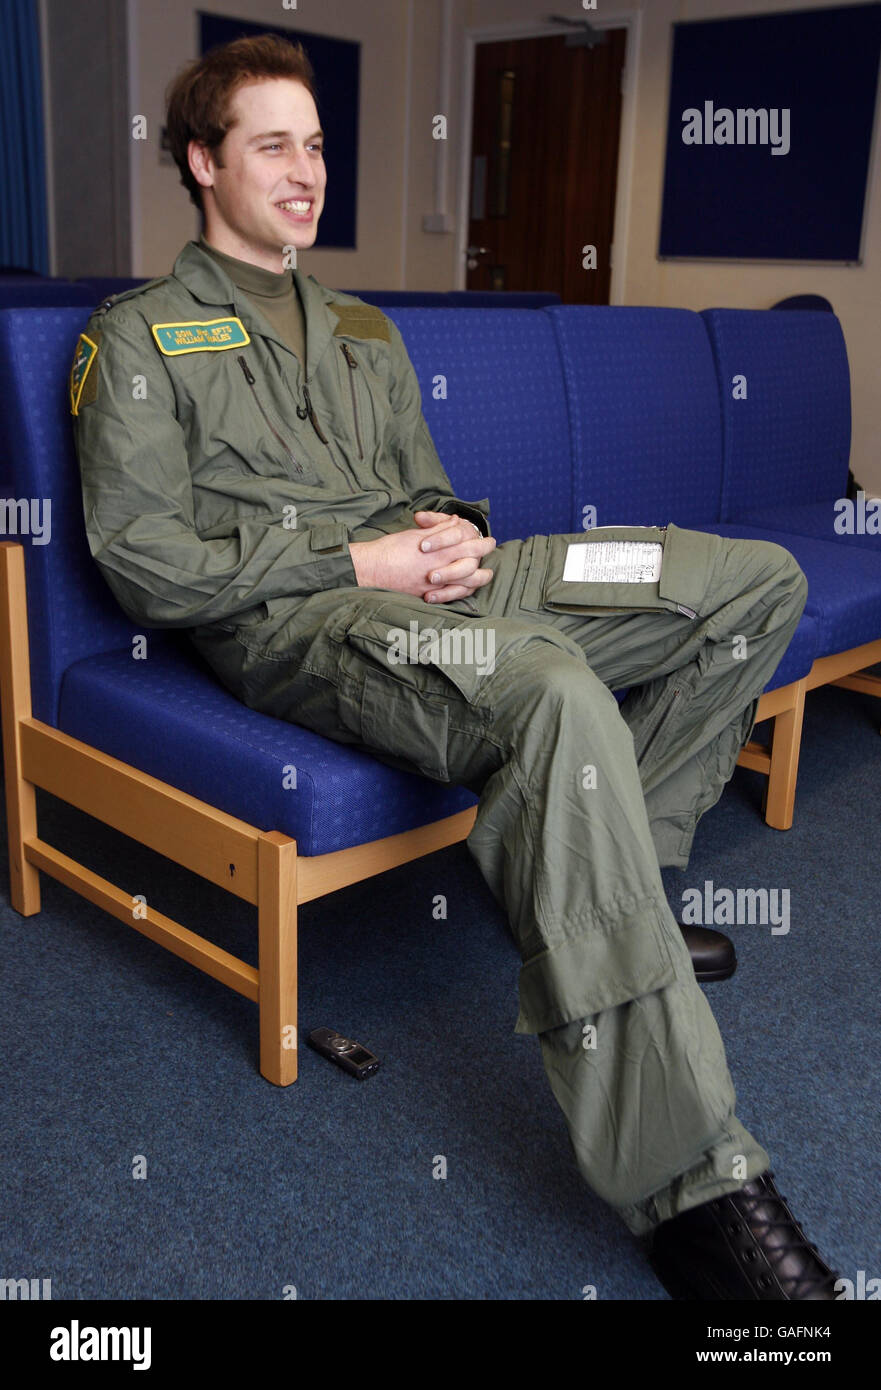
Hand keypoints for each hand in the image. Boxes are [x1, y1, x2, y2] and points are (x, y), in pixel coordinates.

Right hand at [349, 515, 495, 602]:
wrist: (371, 570)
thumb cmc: (390, 549)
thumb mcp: (415, 534)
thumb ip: (438, 529)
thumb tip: (455, 522)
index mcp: (436, 549)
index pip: (467, 544)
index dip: (480, 542)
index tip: (488, 540)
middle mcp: (439, 567)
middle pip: (471, 562)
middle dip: (483, 557)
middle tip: (490, 552)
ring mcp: (435, 584)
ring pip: (466, 583)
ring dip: (479, 578)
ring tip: (486, 574)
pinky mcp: (428, 596)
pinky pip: (452, 596)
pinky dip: (463, 591)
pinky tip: (467, 588)